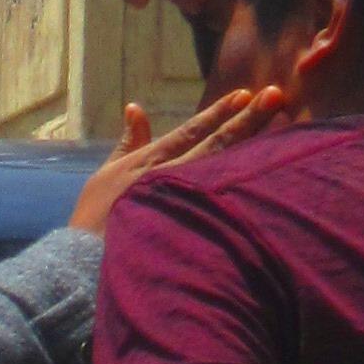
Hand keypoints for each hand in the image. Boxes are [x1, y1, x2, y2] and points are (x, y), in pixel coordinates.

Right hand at [69, 81, 284, 234]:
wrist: (84, 270)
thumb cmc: (93, 224)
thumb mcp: (106, 176)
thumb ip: (127, 143)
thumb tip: (137, 107)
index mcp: (148, 164)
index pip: (192, 132)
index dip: (220, 112)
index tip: (245, 94)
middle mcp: (168, 179)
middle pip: (216, 144)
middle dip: (247, 119)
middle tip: (275, 94)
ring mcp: (180, 206)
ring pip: (223, 170)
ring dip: (252, 144)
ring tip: (279, 122)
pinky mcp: (189, 235)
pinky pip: (222, 208)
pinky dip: (244, 190)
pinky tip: (267, 176)